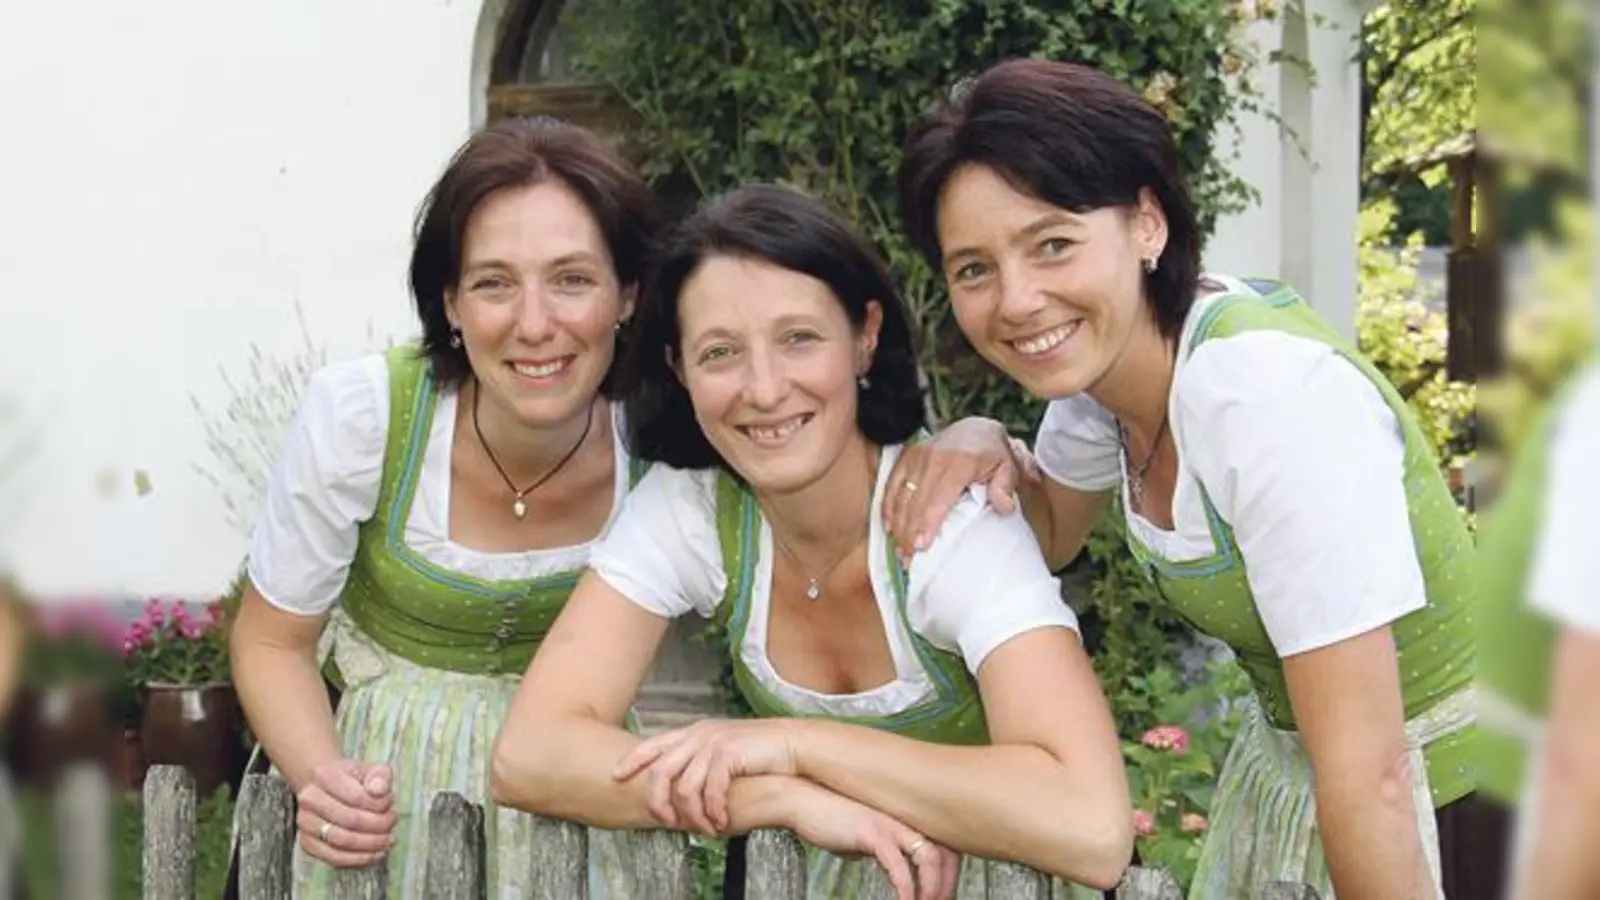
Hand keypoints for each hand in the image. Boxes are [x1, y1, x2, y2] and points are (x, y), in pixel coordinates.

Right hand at [294, 759, 396, 867]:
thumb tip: (379, 791)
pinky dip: (358, 859)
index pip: (356, 797)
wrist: (327, 788)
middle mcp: (309, 799)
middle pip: (350, 820)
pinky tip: (375, 854)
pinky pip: (334, 857)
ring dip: (370, 844)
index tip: (391, 805)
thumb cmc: (354, 780)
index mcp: (324, 775)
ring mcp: (305, 823)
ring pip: (341, 841)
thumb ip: (380, 777)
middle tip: (392, 824)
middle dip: (378, 825)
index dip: (379, 805)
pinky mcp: (307, 843)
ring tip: (387, 840)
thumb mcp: (371, 770)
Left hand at [611, 718, 797, 834]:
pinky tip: (720, 822)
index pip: (653, 744)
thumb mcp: (721, 752)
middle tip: (664, 822)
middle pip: (661, 770)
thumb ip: (699, 763)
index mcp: (694, 732)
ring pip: (685, 787)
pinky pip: (710, 790)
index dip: (632, 759)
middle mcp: (699, 734)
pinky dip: (713, 811)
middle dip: (658, 801)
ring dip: (692, 814)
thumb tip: (680, 790)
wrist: (790, 745)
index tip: (615, 775)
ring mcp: (713, 742)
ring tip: (704, 829)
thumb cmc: (757, 754)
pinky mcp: (729, 753)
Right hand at [787, 782, 960, 899]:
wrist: (799, 800)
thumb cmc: (827, 816)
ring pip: (930, 858)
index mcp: (906, 816)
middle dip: (948, 885)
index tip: (945, 895)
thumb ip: (879, 847)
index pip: (945, 845)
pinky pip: (900, 866)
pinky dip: (907, 889)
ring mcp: (891, 823)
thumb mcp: (862, 834)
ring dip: (932, 889)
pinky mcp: (874, 832)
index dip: (950, 874)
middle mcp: (905, 816)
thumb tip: (887, 865)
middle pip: (945, 852)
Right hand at [885, 417, 1031, 558]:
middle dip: (909, 533)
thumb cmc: (991, 454)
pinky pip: (891, 485)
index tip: (921, 547)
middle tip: (907, 559)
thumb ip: (1005, 487)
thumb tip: (1004, 508)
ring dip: (898, 526)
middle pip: (916, 502)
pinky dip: (888, 508)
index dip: (927, 524)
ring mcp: (916, 457)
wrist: (974, 429)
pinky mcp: (905, 457)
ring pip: (901, 496)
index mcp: (959, 462)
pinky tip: (889, 528)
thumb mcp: (1007, 466)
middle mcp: (933, 458)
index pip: (939, 498)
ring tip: (899, 551)